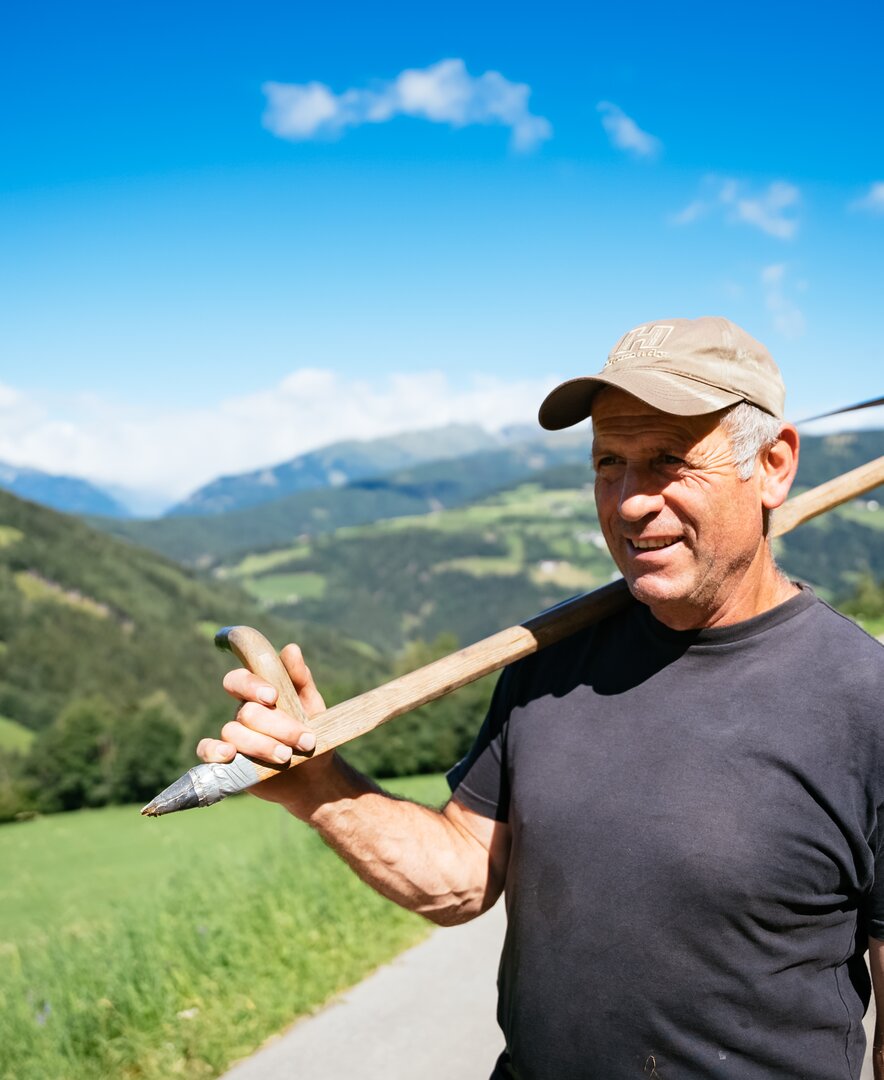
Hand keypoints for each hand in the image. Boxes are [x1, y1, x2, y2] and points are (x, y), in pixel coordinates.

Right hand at [197, 644, 332, 800]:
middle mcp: (243, 713)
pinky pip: (206, 750)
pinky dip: (213, 750)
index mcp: (260, 694)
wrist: (314, 777)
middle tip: (304, 740)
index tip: (273, 696)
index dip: (252, 685)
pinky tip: (229, 755)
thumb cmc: (313, 734)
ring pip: (233, 732)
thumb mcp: (312, 706)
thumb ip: (300, 679)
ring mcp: (234, 736)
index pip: (242, 679)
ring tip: (287, 757)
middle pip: (246, 711)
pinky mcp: (227, 761)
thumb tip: (290, 649)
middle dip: (276, 726)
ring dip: (262, 745)